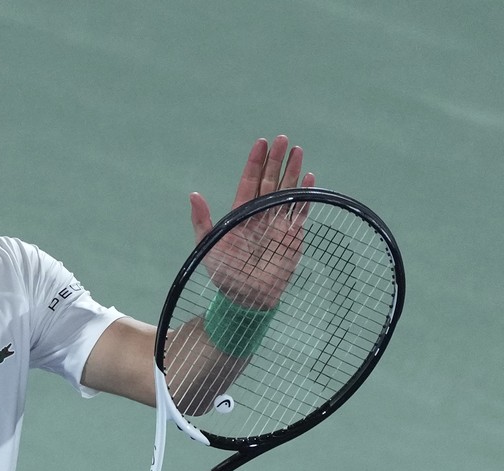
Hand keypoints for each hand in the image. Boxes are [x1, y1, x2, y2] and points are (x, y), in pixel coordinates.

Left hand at [188, 136, 315, 307]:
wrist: (246, 299)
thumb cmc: (224, 274)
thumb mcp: (207, 246)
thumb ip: (202, 221)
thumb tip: (193, 194)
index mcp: (241, 213)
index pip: (249, 181)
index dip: (255, 163)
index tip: (261, 143)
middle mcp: (260, 214)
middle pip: (270, 181)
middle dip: (277, 160)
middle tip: (283, 139)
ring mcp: (278, 224)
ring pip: (287, 192)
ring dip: (293, 172)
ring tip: (299, 151)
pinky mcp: (292, 236)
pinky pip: (300, 212)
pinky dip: (305, 196)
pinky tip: (310, 179)